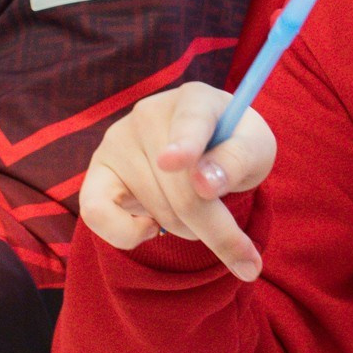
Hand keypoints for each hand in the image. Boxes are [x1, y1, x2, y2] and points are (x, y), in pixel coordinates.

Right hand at [78, 83, 276, 279]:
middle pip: (182, 190)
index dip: (185, 144)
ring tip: (197, 212)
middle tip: (243, 253)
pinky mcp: (96, 173)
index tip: (175, 162)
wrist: (204, 149)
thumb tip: (205, 184)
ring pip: (156, 210)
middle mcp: (148, 114)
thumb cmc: (233, 146)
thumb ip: (239, 160)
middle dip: (217, 227)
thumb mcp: (255, 149)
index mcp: (196, 99)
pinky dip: (127, 235)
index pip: (190, 122)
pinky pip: (97, 214)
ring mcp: (117, 142)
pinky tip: (151, 228)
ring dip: (187, 230)